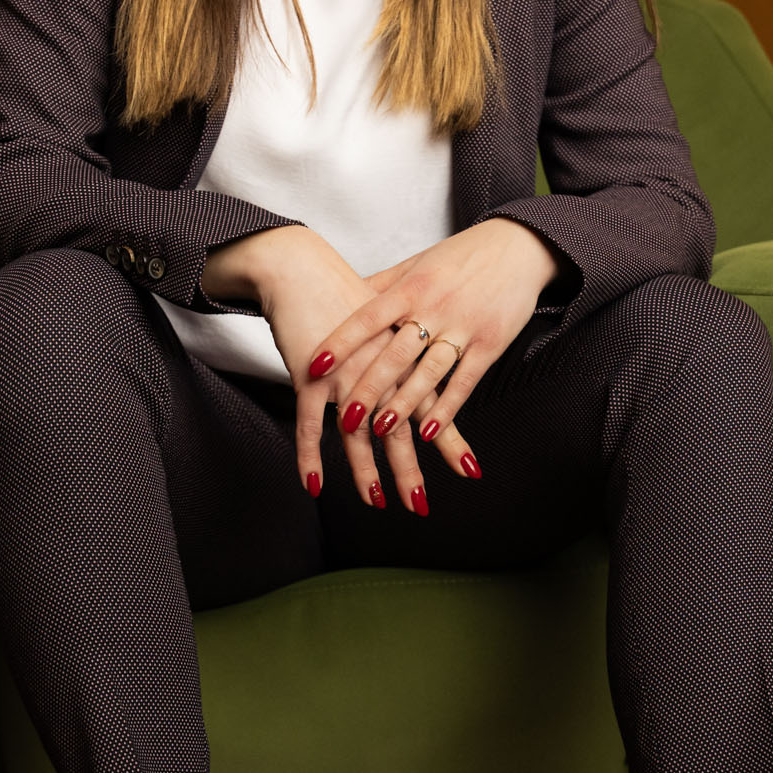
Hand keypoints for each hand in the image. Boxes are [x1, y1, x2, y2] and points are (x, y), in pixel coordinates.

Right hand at [209, 226, 478, 511]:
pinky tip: (314, 486)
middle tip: (420, 504)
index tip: (469, 470)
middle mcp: (382, 368)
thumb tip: (420, 365)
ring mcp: (348, 373)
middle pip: (400, 427)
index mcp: (404, 356)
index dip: (450, 438)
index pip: (433, 404)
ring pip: (360, 433)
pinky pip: (310, 425)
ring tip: (376, 503)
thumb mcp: (387, 318)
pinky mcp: (314, 374)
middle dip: (410, 469)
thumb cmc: (343, 292)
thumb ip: (405, 343)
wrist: (304, 268)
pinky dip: (310, 457)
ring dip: (367, 471)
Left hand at [304, 217, 562, 468]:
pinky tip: (429, 430)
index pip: (368, 317)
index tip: (315, 365)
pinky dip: (447, 407)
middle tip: (345, 417)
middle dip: (369, 387)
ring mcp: (464, 326)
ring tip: (380, 429)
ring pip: (428, 371)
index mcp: (412, 287)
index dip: (341, 342)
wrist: (518, 246)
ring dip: (404, 403)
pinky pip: (465, 380)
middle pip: (395, 353)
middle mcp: (434, 307)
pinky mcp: (490, 342)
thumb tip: (340, 300)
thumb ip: (381, 286)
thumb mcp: (417, 264)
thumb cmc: (460, 256)